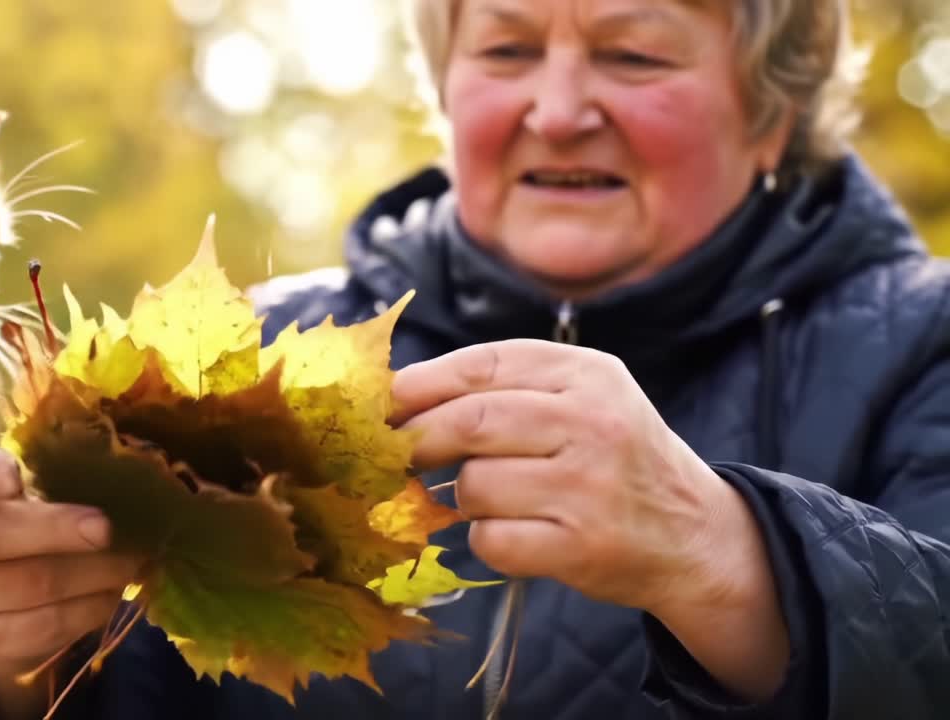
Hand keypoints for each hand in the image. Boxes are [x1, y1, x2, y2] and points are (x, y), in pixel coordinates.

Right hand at [0, 438, 141, 711]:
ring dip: (92, 572)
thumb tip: (124, 471)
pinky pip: (47, 624)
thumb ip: (60, 472)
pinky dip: (90, 607)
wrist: (1, 599)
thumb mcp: (36, 488)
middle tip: (107, 528)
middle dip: (57, 530)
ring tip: (131, 561)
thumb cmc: (32, 523)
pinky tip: (114, 593)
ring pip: (31, 584)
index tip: (14, 475)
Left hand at [391, 340, 789, 699]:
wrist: (693, 534)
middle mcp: (593, 423)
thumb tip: (397, 395)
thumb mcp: (581, 398)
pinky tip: (519, 534)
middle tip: (396, 454)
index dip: (421, 384)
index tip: (382, 403)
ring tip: (498, 498)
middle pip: (471, 421)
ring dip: (465, 497)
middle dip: (419, 439)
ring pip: (474, 485)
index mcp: (588, 374)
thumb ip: (504, 387)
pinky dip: (488, 540)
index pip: (484, 364)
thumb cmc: (615, 457)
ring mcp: (589, 487)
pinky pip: (491, 539)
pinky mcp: (580, 547)